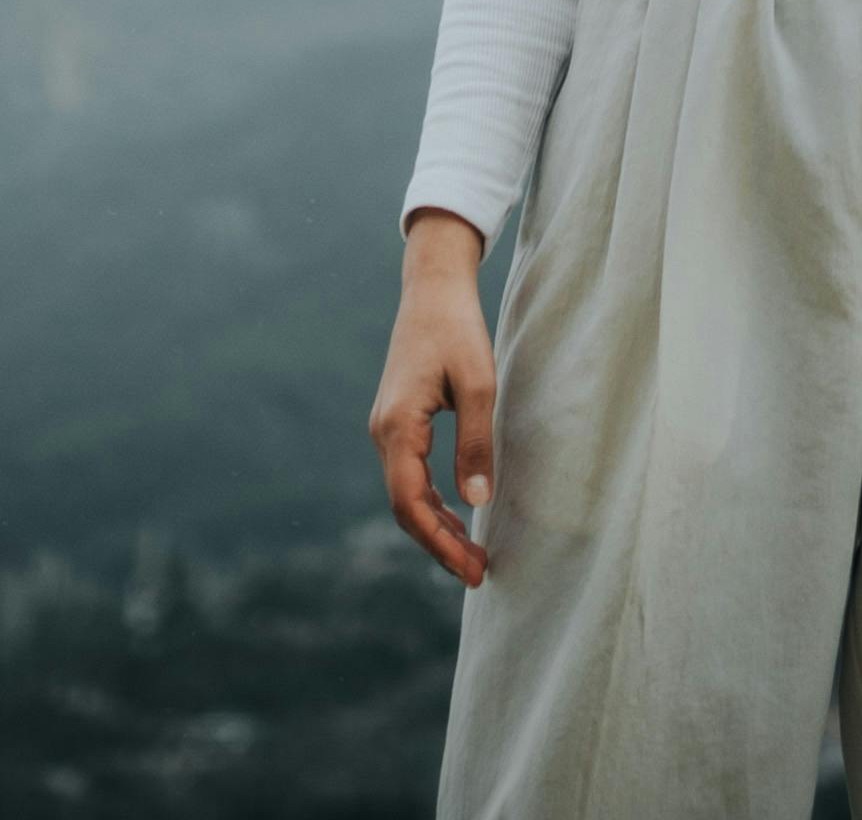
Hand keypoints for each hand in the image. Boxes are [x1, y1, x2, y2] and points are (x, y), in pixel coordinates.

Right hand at [369, 210, 495, 588]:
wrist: (433, 286)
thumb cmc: (457, 329)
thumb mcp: (478, 384)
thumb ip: (475, 442)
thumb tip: (476, 502)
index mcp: (397, 426)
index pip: (410, 503)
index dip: (438, 542)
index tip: (470, 569)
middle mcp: (383, 433)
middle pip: (405, 507)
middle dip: (439, 544)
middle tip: (477, 573)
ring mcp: (387, 429)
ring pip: (406, 494)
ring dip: (436, 527)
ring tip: (471, 556)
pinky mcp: (398, 423)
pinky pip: (409, 476)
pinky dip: (432, 503)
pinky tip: (458, 518)